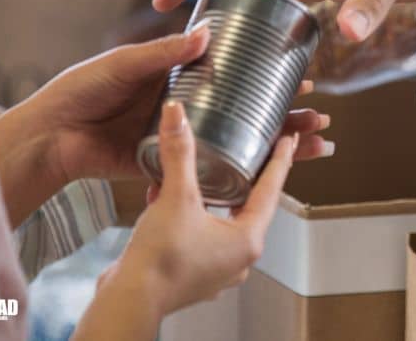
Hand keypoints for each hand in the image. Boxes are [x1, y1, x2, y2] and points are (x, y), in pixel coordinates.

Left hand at [0, 29, 331, 226]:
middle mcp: (190, 106)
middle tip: (320, 114)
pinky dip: (247, 170)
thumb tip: (206, 34)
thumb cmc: (79, 91)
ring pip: (244, 140)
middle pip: (251, 109)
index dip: (270, 74)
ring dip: (280, 143)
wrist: (48, 138)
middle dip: (289, 115)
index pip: (237, 71)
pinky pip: (217, 168)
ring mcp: (185, 138)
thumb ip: (162, 52)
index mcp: (180, 75)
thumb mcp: (123, 63)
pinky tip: (275, 171)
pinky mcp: (173, 165)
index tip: (302, 72)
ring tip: (316, 144)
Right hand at [72, 103, 297, 338]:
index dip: (280, 161)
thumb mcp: (175, 198)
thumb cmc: (160, 259)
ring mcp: (216, 269)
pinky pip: (200, 238)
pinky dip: (192, 218)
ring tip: (212, 173)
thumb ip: (179, 154)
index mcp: (247, 240)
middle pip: (251, 207)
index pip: (272, 190)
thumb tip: (177, 114)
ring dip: (217, 199)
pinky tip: (171, 199)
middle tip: (254, 152)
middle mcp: (238, 258)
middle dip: (249, 179)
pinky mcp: (193, 274)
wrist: (128, 301)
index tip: (288, 140)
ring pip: (223, 224)